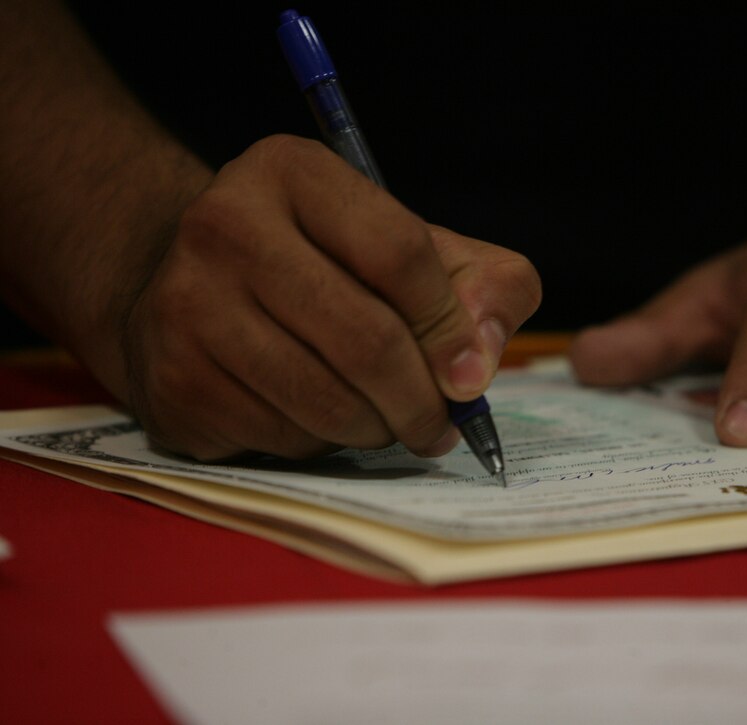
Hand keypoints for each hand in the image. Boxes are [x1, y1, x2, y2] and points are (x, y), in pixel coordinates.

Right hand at [119, 135, 540, 460]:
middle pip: (367, 340)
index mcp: (294, 172)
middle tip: (439, 425)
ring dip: (376, 429)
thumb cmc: (325, 265)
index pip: (400, 253)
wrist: (190, 286)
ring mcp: (185, 304)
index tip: (469, 374)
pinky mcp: (171, 379)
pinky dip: (320, 444)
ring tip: (384, 420)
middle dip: (422, 401)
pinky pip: (281, 438)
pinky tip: (316, 417)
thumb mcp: (412, 246)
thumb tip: (477, 365)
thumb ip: (483, 285)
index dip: (449, 327)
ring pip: (326, 403)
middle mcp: (226, 226)